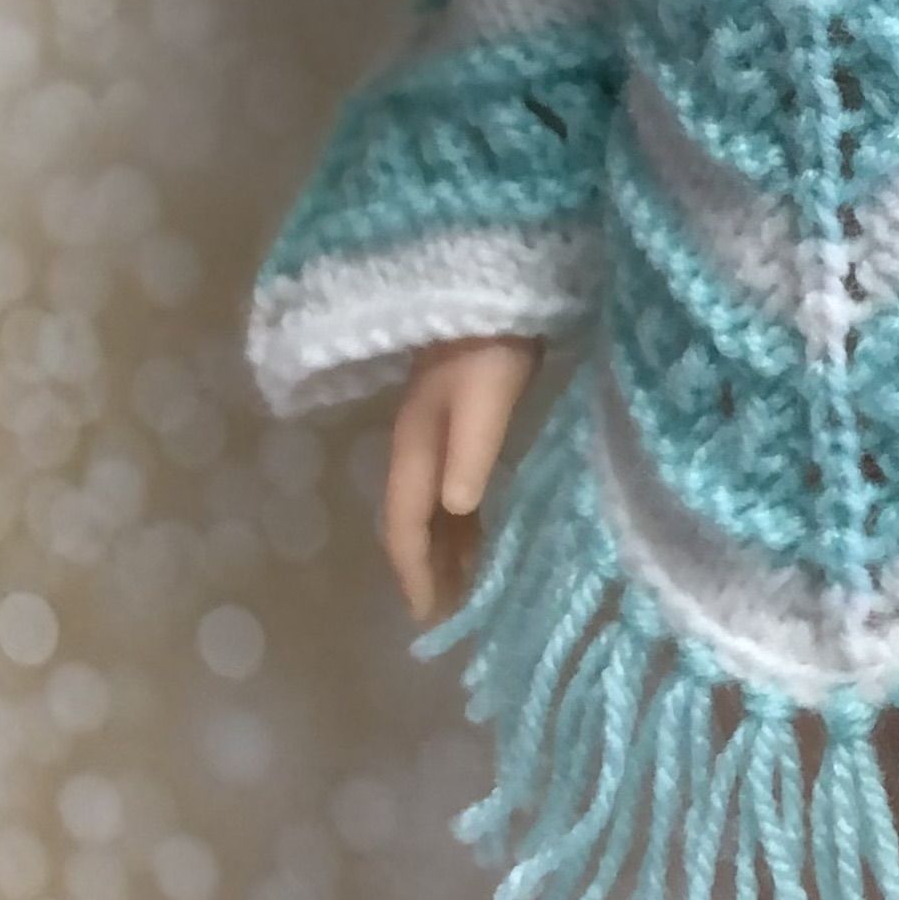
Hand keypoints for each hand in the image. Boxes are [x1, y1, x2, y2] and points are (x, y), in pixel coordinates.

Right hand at [383, 334, 541, 623]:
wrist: (494, 282)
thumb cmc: (493, 343)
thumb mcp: (487, 398)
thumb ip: (470, 454)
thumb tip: (455, 510)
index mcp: (416, 445)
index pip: (405, 524)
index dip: (414, 572)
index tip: (429, 617)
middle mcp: (416, 443)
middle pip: (413, 519)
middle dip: (426, 567)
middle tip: (449, 612)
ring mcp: (435, 428)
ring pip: (432, 502)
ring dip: (444, 544)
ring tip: (467, 584)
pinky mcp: (458, 413)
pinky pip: (451, 481)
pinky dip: (460, 514)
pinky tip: (479, 525)